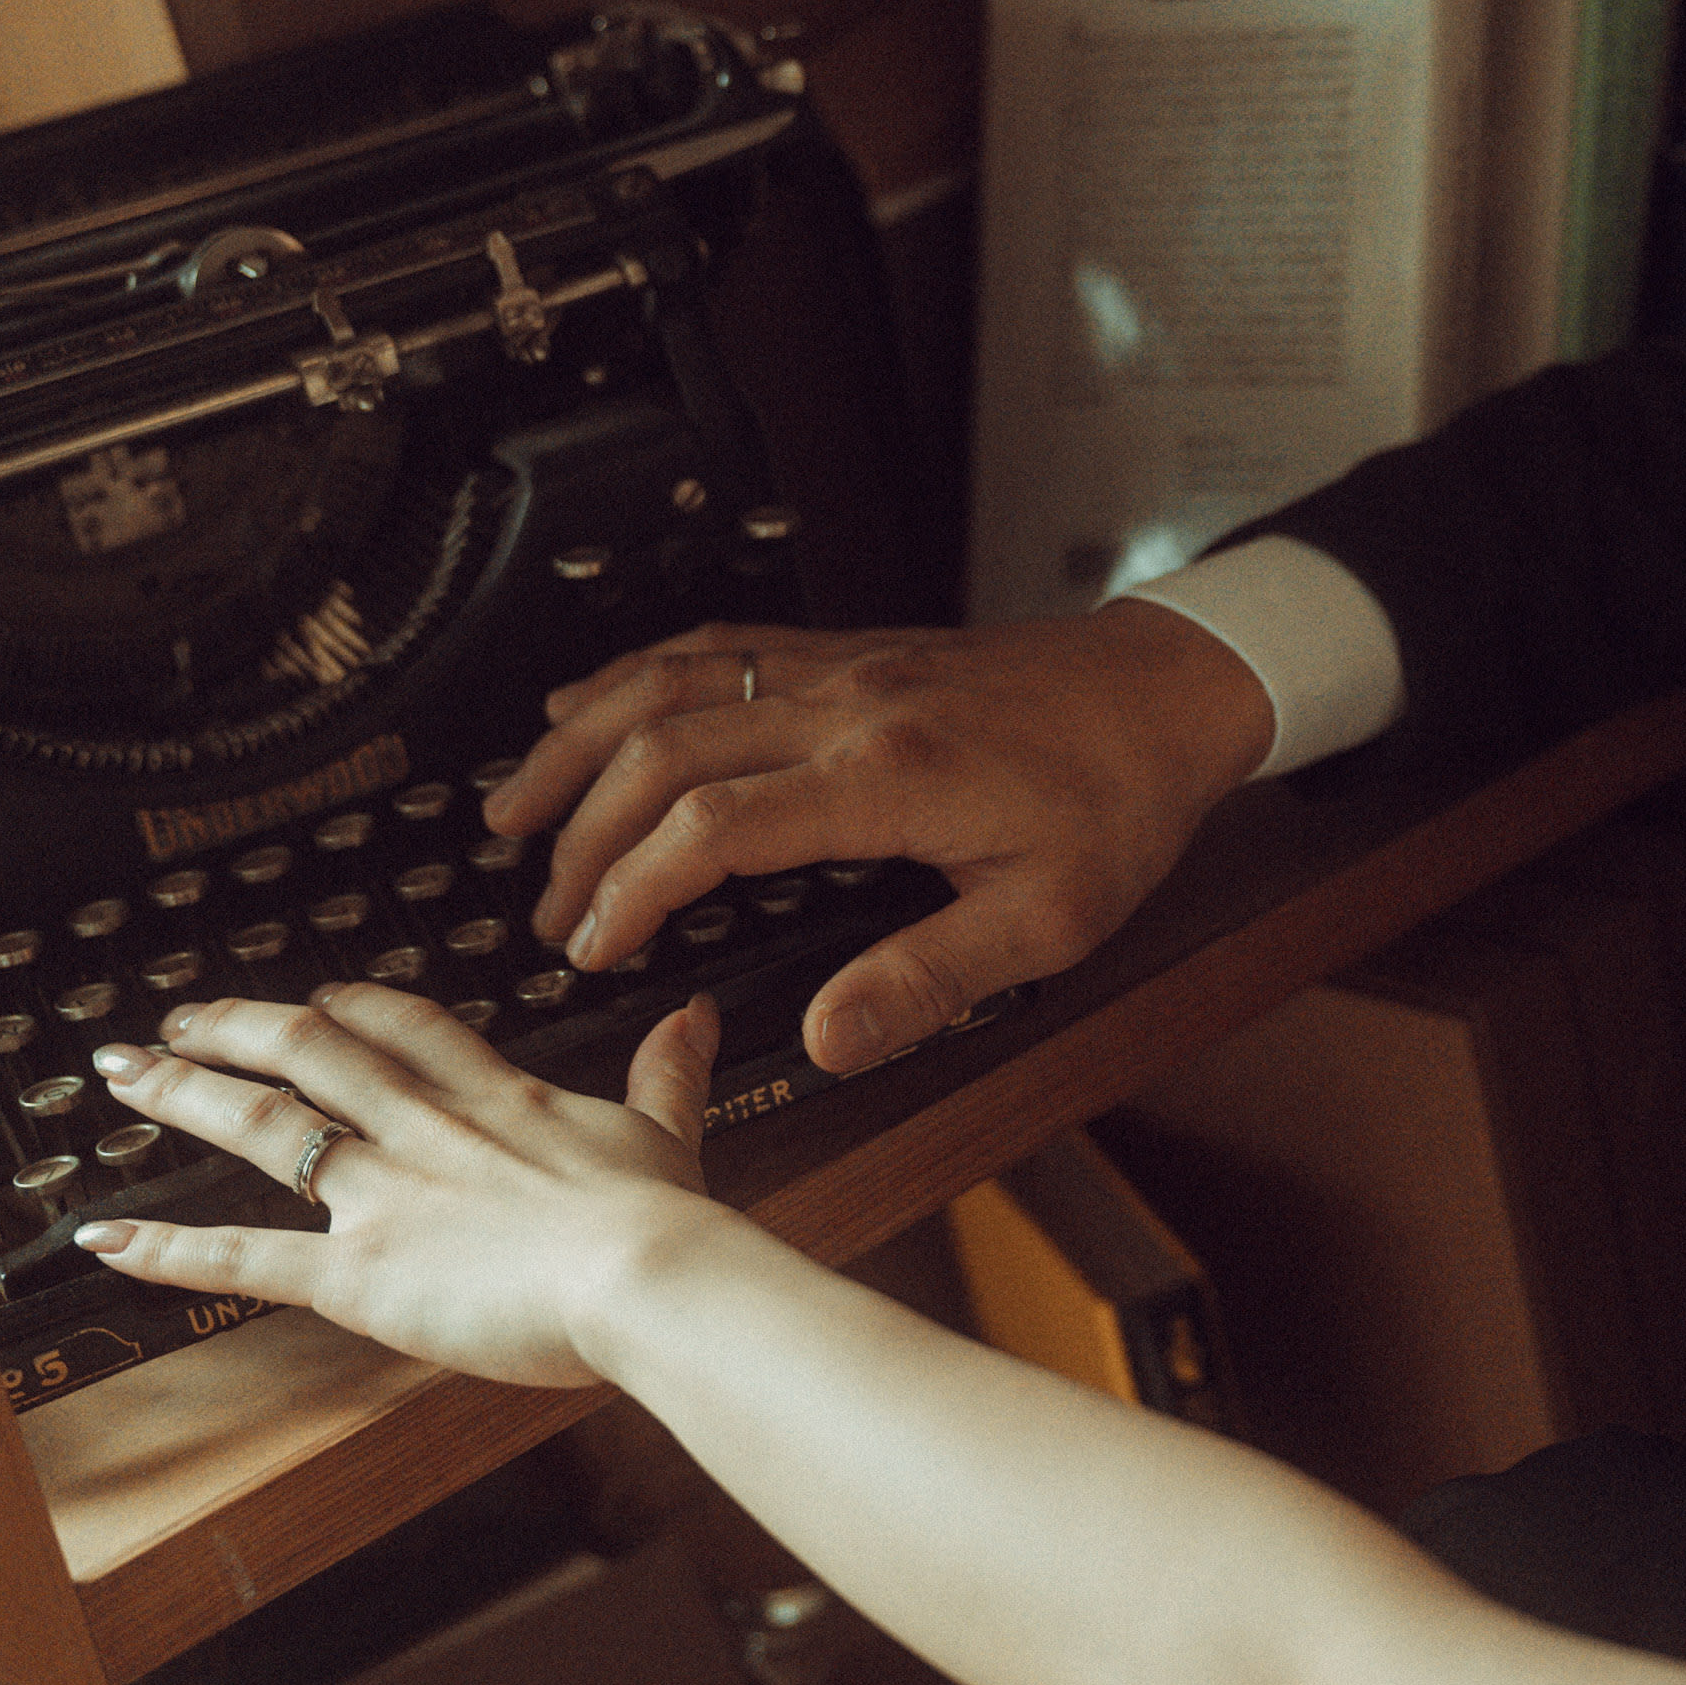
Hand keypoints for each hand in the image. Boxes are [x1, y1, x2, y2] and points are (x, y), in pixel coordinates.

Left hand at [74, 984, 727, 1387]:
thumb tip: (694, 1014)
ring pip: (265, 1125)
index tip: (319, 997)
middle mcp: (424, 1131)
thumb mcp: (668, 1129)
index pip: (406, 1029)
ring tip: (122, 1074)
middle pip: (312, 1055)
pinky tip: (107, 1235)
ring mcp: (384, 1195)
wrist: (647, 1275)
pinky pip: (246, 1256)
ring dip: (185, 1095)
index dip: (352, 1008)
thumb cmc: (663, 1221)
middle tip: (178, 1020)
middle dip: (237, 1030)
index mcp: (498, 1100)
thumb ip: (669, 1069)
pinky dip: (171, 1246)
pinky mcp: (360, 1272)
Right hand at [479, 606, 1276, 1072]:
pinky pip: (719, 646)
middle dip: (581, 829)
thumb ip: (931, 978)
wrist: (1171, 693)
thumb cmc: (1121, 802)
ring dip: (581, 739)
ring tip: (514, 803)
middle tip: (541, 903)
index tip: (592, 946)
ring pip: (673, 681)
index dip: (633, 890)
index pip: (714, 829)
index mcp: (890, 777)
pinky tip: (596, 703)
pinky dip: (637, 674)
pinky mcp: (852, 650)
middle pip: (666, 747)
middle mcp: (850, 706)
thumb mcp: (1049, 922)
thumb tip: (826, 1038)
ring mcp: (845, 667)